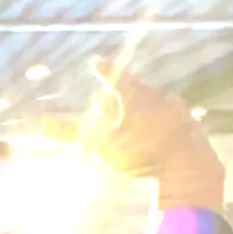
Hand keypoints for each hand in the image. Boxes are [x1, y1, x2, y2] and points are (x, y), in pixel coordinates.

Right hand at [86, 63, 224, 210]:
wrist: (188, 171)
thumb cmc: (142, 155)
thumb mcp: (104, 145)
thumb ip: (73, 134)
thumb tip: (41, 123)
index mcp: (137, 96)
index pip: (116, 77)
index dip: (104, 70)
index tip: (96, 62)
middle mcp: (160, 98)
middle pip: (135, 93)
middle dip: (119, 99)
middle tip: (105, 104)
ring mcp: (178, 112)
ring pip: (154, 106)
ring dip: (140, 112)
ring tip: (130, 124)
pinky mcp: (191, 128)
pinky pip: (170, 121)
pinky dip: (158, 126)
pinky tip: (155, 139)